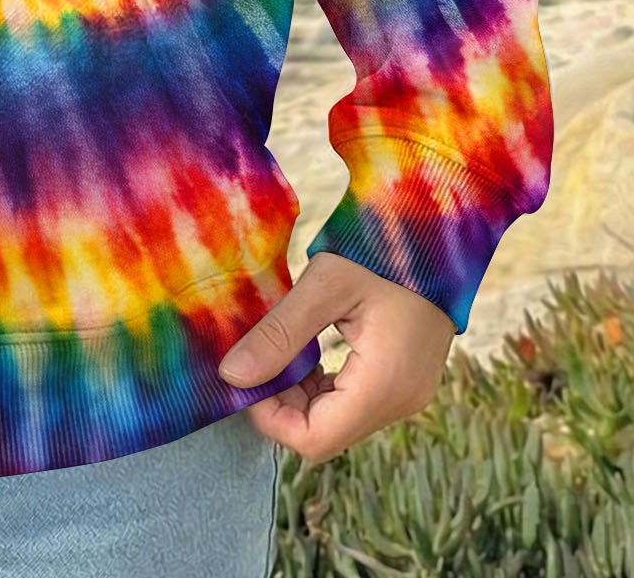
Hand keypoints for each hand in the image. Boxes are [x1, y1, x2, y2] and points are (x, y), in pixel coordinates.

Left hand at [216, 250, 454, 462]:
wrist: (436, 230)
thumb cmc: (382, 250)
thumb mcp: (325, 284)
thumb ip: (279, 333)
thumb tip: (232, 375)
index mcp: (384, 385)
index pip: (315, 439)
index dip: (270, 418)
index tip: (245, 378)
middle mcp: (400, 402)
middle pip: (325, 433)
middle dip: (281, 404)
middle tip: (255, 358)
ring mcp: (406, 394)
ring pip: (337, 420)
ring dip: (300, 395)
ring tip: (277, 349)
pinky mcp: (404, 381)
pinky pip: (353, 402)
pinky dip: (322, 387)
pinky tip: (305, 352)